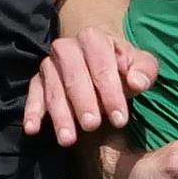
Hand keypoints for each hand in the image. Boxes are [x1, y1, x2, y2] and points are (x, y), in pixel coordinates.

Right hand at [22, 30, 158, 147]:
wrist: (98, 59)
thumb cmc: (123, 66)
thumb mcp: (141, 65)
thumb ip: (144, 71)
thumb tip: (137, 82)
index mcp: (94, 38)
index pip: (102, 66)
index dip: (111, 93)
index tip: (120, 120)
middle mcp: (67, 47)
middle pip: (73, 75)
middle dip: (83, 102)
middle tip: (92, 126)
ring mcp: (50, 64)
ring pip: (53, 88)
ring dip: (60, 114)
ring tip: (68, 139)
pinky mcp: (37, 80)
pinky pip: (33, 94)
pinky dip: (32, 111)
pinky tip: (33, 129)